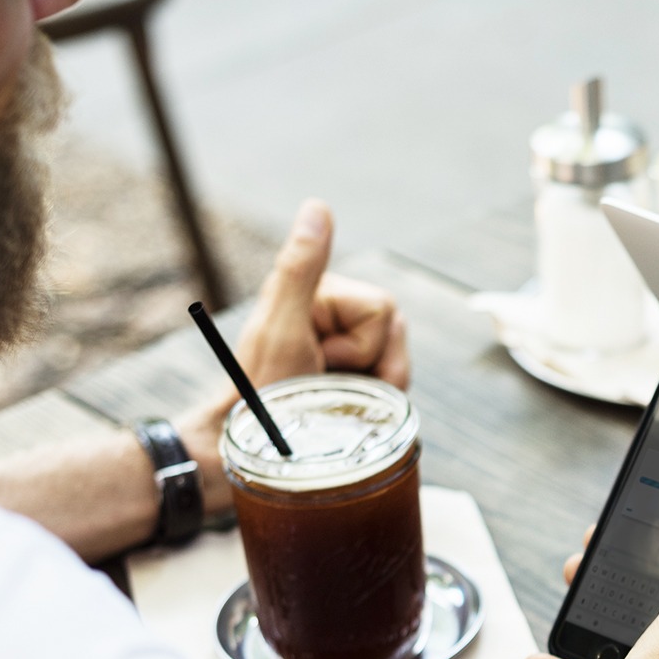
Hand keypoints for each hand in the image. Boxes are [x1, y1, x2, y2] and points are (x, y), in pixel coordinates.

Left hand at [232, 198, 409, 390]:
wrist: (258, 453)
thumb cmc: (262, 390)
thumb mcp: (283, 328)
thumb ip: (301, 267)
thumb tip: (317, 205)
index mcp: (322, 294)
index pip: (383, 307)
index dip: (357, 342)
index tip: (315, 355)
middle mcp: (340, 316)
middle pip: (396, 331)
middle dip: (368, 366)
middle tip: (323, 379)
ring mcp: (351, 348)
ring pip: (400, 361)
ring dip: (371, 389)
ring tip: (330, 397)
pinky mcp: (358, 377)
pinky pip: (396, 386)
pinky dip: (375, 404)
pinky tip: (343, 408)